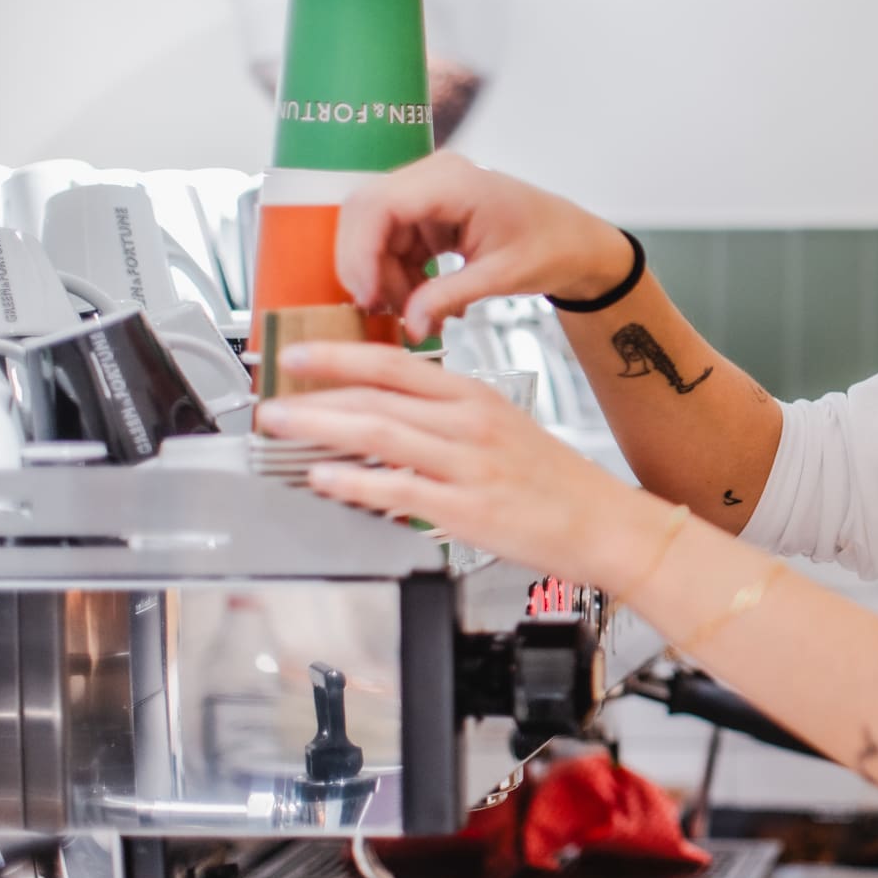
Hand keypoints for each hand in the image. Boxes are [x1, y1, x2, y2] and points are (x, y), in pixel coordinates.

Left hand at [255, 341, 656, 580]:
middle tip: (270, 397)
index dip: (340, 355)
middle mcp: (470, 424)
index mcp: (477, 398)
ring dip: (321, 427)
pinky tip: (324, 479)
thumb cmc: (558, 483)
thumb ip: (447, 422)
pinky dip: (354, 482)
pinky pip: (399, 488)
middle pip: (379, 395)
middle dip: (315, 393)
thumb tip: (388, 423)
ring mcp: (468, 465)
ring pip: (380, 433)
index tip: (299, 354)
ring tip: (282, 427)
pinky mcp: (468, 509)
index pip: (397, 363)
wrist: (606, 523)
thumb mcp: (505, 431)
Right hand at [335, 152, 634, 340]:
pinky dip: (403, 274)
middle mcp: (434, 176)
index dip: (360, 252)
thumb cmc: (552, 247)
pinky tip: (428, 302)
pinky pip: (395, 242)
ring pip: (377, 233)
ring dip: (387, 277)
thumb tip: (408, 323)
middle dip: (367, 267)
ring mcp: (430, 191)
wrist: (576, 242)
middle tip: (381, 310)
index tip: (367, 296)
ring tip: (418, 314)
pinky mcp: (431, 212)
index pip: (378, 205)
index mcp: (453, 180)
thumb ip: (449, 297)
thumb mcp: (502, 276)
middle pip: (367, 215)